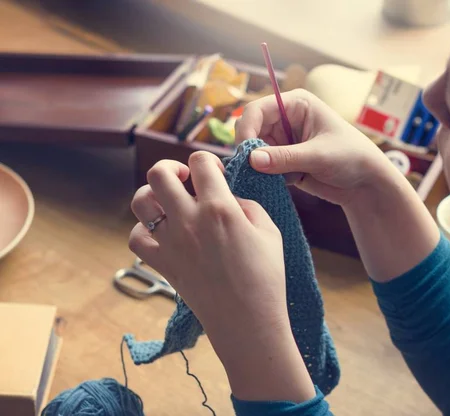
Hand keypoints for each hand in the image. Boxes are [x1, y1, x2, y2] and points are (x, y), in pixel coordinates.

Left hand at [128, 153, 314, 401]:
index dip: (207, 160)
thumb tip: (228, 199)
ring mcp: (171, 242)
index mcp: (219, 207)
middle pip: (159, 173)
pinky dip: (145, 230)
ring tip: (170, 203)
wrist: (248, 320)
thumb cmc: (266, 276)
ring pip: (140, 201)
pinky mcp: (162, 263)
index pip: (200, 161)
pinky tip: (163, 233)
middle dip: (172, 168)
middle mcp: (189, 220)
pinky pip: (136, 238)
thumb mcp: (269, 231)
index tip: (215, 174)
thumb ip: (246, 205)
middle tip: (186, 180)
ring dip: (153, 195)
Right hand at [237, 89, 439, 280]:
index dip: (246, 128)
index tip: (245, 152)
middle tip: (251, 171)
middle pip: (250, 129)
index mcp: (296, 104)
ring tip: (266, 181)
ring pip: (254, 151)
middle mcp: (285, 120)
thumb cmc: (351, 157)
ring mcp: (283, 141)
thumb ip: (285, 157)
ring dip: (255, 166)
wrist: (366, 184)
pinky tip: (272, 186)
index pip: (257, 109)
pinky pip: (262, 168)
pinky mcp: (283, 161)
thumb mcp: (319, 156)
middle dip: (249, 150)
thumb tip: (252, 159)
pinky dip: (262, 177)